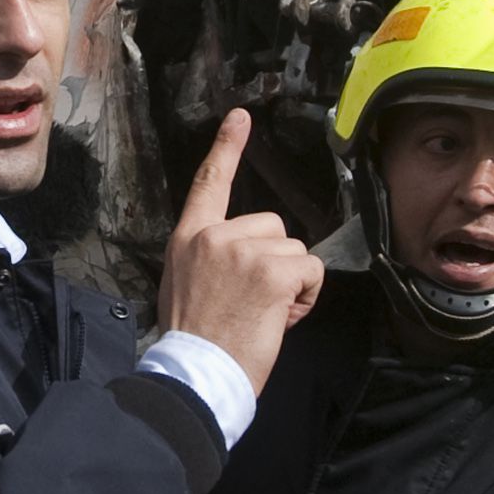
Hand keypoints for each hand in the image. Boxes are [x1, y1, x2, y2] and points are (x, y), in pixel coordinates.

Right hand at [155, 111, 323, 394]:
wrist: (194, 375)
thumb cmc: (195, 341)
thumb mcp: (184, 284)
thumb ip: (210, 257)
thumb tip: (245, 256)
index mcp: (188, 238)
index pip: (210, 183)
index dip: (227, 148)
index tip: (241, 118)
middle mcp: (214, 236)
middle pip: (273, 225)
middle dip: (275, 260)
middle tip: (252, 302)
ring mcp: (244, 251)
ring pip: (295, 249)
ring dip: (291, 282)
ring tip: (262, 314)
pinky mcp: (272, 271)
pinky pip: (310, 270)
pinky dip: (305, 296)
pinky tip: (279, 317)